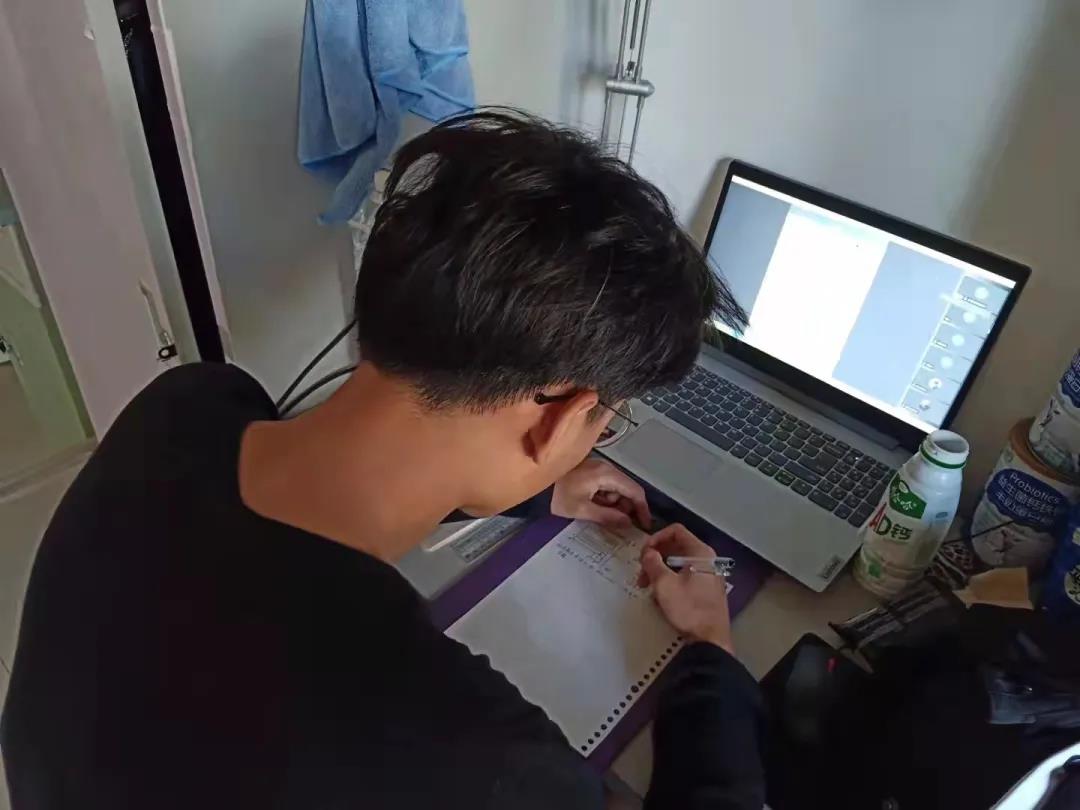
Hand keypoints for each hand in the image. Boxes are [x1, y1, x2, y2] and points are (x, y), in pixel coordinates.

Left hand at [550, 458, 651, 529]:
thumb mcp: (583, 510)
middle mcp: (605, 467)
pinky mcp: (589, 471)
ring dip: (614, 503)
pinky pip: (605, 485)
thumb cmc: (558, 497)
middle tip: (618, 523)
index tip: (644, 525)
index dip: (642, 509)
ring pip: (616, 488)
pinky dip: (604, 497)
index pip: (634, 490)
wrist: (535, 486)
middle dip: (625, 507)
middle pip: (627, 488)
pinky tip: (593, 505)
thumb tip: (628, 523)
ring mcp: (597, 467)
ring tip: (599, 514)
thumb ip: (608, 516)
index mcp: (606, 474)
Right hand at [637, 524, 733, 652]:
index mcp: (700, 552)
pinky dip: (671, 581)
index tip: (643, 554)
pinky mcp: (706, 590)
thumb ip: (652, 563)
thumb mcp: (664, 584)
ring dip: (660, 572)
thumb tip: (648, 553)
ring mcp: (708, 576)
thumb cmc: (688, 608)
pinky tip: (661, 598)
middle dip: (655, 558)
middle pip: (676, 548)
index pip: (676, 531)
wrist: (711, 640)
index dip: (656, 538)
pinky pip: (685, 577)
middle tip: (642, 574)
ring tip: (648, 588)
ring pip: (679, 564)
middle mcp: (707, 560)